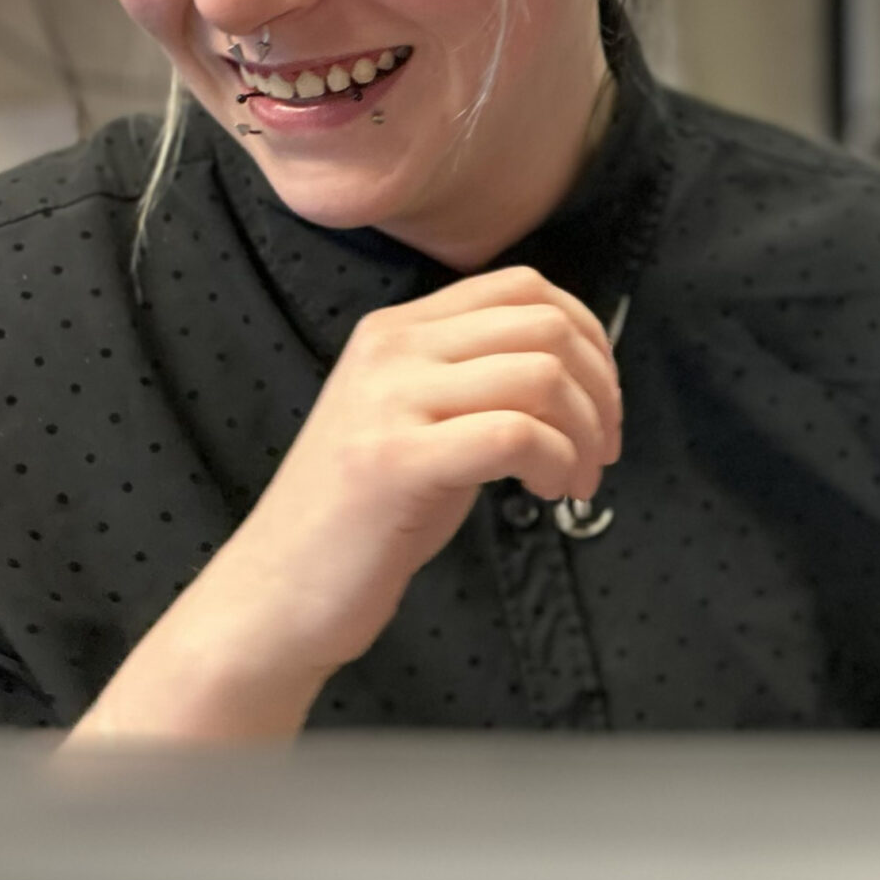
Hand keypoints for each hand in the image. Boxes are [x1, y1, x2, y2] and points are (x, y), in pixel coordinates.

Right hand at [66, 267, 621, 741]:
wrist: (278, 592)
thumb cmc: (366, 517)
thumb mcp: (422, 422)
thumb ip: (479, 381)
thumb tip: (579, 368)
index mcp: (398, 329)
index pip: (524, 287)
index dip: (588, 336)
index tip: (601, 400)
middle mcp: (391, 348)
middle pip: (544, 325)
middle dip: (600, 387)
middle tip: (601, 449)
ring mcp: (389, 401)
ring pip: (541, 374)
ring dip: (584, 432)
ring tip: (575, 480)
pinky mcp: (396, 460)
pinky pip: (515, 433)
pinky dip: (556, 462)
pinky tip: (549, 495)